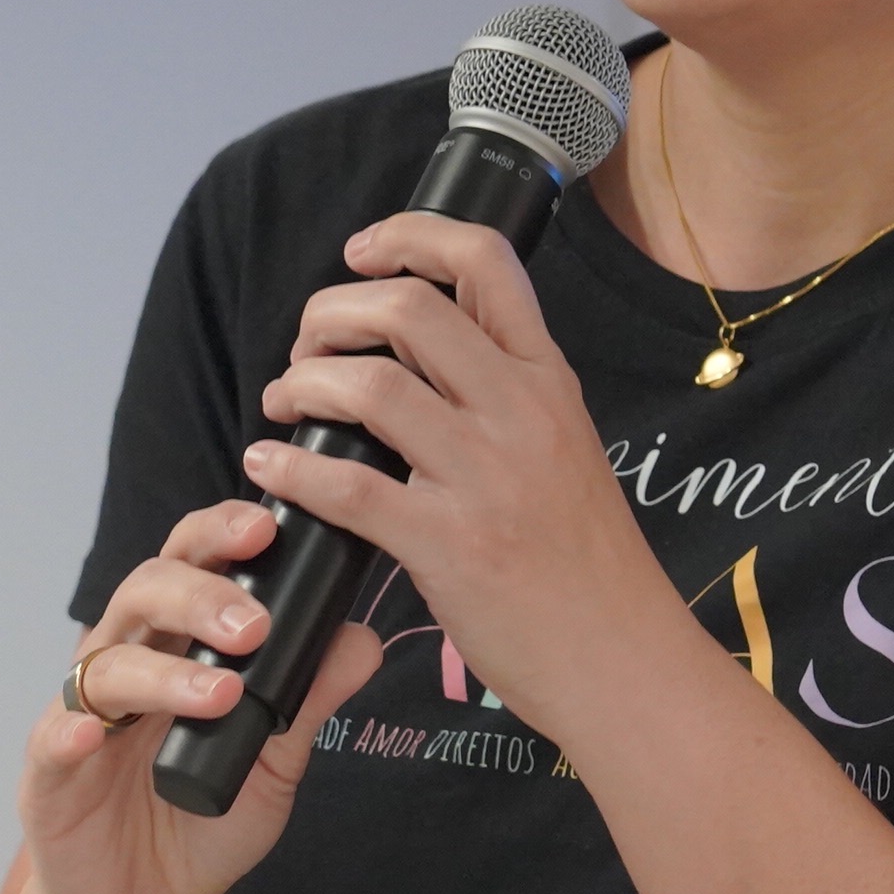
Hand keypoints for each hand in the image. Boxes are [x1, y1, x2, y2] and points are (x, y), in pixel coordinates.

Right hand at [16, 499, 383, 893]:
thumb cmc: (204, 820)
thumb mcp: (276, 759)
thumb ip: (310, 698)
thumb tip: (363, 639)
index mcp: (175, 640)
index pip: (191, 561)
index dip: (220, 533)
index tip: (268, 527)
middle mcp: (126, 658)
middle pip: (146, 590)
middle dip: (201, 594)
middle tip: (254, 626)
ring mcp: (84, 712)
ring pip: (109, 661)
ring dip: (166, 671)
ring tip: (221, 693)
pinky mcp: (49, 772)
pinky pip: (55, 737)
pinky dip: (75, 729)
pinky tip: (99, 734)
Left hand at [242, 211, 677, 734]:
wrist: (623, 657)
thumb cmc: (588, 566)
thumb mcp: (567, 450)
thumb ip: (506, 399)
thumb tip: (420, 361)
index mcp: (549, 381)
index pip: (484, 262)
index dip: (410, 236)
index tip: (361, 253)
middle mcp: (521, 412)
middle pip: (408, 308)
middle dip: (331, 313)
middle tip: (306, 348)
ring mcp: (487, 477)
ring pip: (370, 386)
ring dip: (304, 384)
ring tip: (285, 405)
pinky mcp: (451, 545)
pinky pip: (349, 486)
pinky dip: (293, 470)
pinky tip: (270, 469)